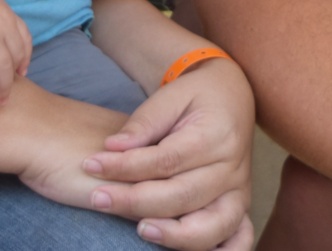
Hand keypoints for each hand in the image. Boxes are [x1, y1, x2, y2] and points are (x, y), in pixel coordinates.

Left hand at [81, 55, 255, 249]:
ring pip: (211, 226)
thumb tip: (112, 148)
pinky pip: (238, 240)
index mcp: (216, 135)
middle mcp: (232, 168)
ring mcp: (239, 192)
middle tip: (97, 198)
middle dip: (135, 201)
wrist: (231, 97)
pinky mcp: (240, 208)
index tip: (92, 165)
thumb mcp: (169, 96)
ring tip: (140, 230)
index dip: (126, 166)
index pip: (166, 160)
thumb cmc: (194, 97)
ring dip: (173, 235)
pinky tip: (182, 250)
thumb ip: (143, 123)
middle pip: (182, 195)